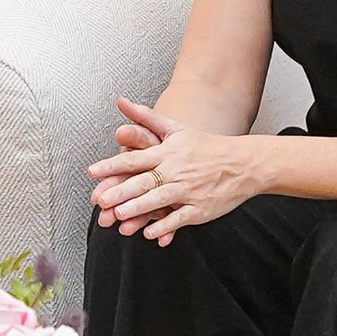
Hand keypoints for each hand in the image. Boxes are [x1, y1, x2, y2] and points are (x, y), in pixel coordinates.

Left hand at [86, 94, 262, 240]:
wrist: (243, 163)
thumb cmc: (207, 146)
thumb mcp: (176, 128)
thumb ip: (145, 117)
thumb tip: (121, 101)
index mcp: (167, 152)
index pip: (134, 159)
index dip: (112, 165)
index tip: (93, 171)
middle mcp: (176, 171)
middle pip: (144, 181)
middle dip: (121, 191)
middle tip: (101, 200)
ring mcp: (188, 190)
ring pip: (160, 200)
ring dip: (139, 209)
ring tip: (120, 215)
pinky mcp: (200, 208)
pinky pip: (180, 218)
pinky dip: (165, 226)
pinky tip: (150, 233)